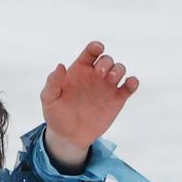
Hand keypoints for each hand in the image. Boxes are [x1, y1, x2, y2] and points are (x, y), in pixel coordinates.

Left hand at [40, 41, 139, 170]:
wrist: (68, 135)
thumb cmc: (56, 114)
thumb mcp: (49, 98)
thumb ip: (53, 82)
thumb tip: (60, 66)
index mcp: (79, 70)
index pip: (90, 52)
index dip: (95, 47)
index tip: (97, 48)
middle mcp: (95, 75)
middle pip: (107, 59)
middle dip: (106, 62)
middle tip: (100, 74)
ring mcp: (107, 86)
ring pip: (120, 69)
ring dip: (119, 70)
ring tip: (110, 80)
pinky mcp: (117, 99)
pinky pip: (130, 86)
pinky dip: (133, 82)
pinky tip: (130, 84)